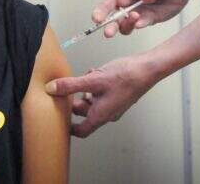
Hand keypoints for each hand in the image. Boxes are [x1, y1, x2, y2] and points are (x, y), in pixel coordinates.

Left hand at [45, 54, 160, 137]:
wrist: (148, 69)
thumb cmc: (125, 77)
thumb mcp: (93, 80)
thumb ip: (71, 85)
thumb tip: (52, 89)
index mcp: (101, 115)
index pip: (82, 131)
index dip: (69, 128)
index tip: (58, 121)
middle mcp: (108, 113)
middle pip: (85, 113)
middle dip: (75, 100)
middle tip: (67, 88)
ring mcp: (114, 104)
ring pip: (93, 100)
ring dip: (85, 88)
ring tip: (85, 76)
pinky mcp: (118, 94)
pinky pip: (101, 92)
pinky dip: (94, 83)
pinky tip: (95, 71)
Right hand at [93, 0, 189, 36]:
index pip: (107, 3)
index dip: (101, 11)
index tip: (97, 19)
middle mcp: (125, 5)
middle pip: (112, 19)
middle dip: (109, 26)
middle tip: (109, 33)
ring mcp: (135, 14)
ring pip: (123, 26)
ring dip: (127, 25)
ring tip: (136, 18)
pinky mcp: (145, 21)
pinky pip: (139, 26)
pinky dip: (139, 25)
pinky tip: (142, 22)